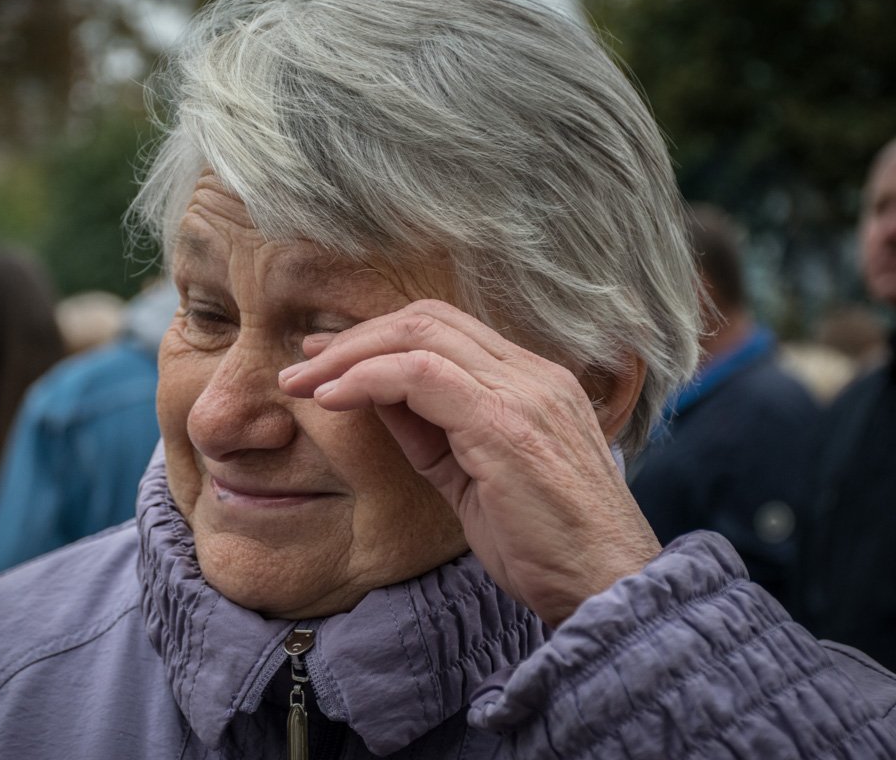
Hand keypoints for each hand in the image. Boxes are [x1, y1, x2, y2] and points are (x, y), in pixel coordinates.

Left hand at [277, 299, 660, 626]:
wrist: (606, 587)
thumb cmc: (544, 545)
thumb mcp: (472, 478)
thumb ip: (430, 433)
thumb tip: (373, 400)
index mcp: (531, 382)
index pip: (445, 329)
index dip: (379, 337)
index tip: (328, 362)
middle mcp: (532, 374)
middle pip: (427, 320)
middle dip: (355, 338)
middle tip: (301, 367)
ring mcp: (523, 393)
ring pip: (419, 336)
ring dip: (349, 356)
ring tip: (302, 384)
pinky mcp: (506, 425)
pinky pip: (421, 376)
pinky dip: (368, 379)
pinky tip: (332, 400)